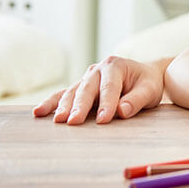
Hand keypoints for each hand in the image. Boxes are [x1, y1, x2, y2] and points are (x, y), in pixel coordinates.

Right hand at [32, 56, 166, 124]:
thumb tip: (122, 111)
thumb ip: (137, 100)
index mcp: (116, 65)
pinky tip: (38, 112)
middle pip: (87, 88)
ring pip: (72, 92)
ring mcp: (86, 78)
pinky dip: (51, 103)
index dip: (107, 103)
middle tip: (74, 122)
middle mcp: (98, 69)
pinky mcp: (79, 87)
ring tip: (57, 121)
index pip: (110, 87)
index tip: (104, 119)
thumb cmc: (147, 83)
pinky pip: (63, 95)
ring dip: (63, 106)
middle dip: (80, 105)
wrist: (144, 76)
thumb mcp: (150, 90)